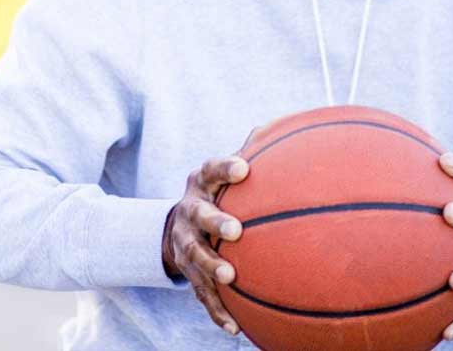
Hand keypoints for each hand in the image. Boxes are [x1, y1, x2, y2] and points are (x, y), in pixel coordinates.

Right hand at [162, 155, 249, 335]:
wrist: (174, 229)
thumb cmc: (216, 196)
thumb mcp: (224, 173)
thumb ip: (250, 153)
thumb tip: (278, 126)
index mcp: (201, 185)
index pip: (210, 171)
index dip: (225, 168)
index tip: (244, 168)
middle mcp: (189, 213)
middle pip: (198, 216)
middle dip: (215, 222)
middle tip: (236, 230)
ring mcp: (186, 245)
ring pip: (195, 258)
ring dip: (210, 267)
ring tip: (228, 276)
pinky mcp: (188, 274)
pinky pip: (202, 295)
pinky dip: (217, 311)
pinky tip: (235, 328)